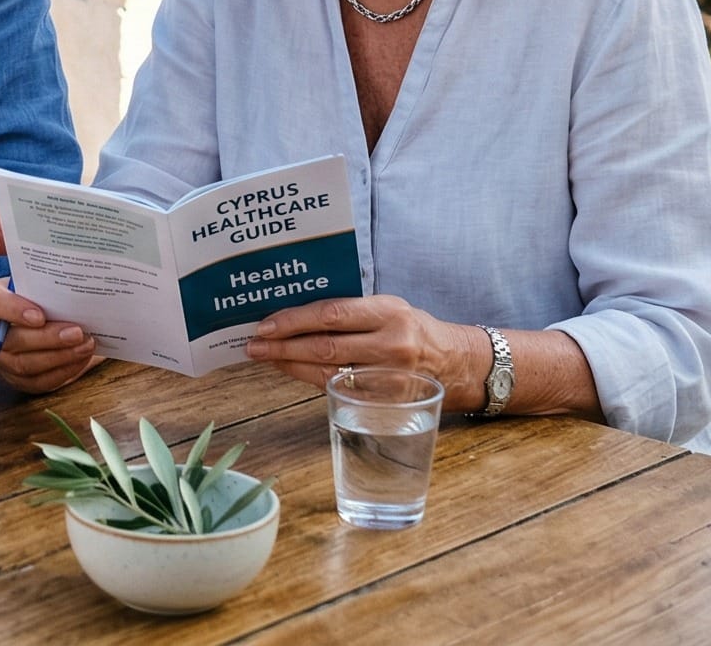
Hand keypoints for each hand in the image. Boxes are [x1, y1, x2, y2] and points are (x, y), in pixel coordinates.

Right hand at [0, 279, 98, 393]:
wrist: (51, 316)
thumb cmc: (47, 294)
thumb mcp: (45, 281)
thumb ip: (51, 280)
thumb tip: (74, 278)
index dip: (12, 309)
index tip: (40, 315)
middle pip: (12, 340)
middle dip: (47, 338)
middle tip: (76, 332)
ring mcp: (2, 358)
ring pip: (25, 364)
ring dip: (59, 357)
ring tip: (85, 345)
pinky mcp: (18, 378)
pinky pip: (38, 381)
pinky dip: (63, 371)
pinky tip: (81, 359)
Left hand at [243, 293, 486, 402]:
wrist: (455, 364)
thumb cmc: (414, 330)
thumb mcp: (391, 308)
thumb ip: (353, 310)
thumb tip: (298, 311)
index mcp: (389, 312)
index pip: (332, 313)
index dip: (295, 320)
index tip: (266, 323)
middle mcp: (390, 344)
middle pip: (325, 346)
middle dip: (283, 346)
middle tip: (254, 345)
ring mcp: (387, 378)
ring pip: (327, 372)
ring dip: (290, 365)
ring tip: (266, 358)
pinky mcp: (384, 402)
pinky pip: (338, 389)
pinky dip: (310, 379)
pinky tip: (292, 371)